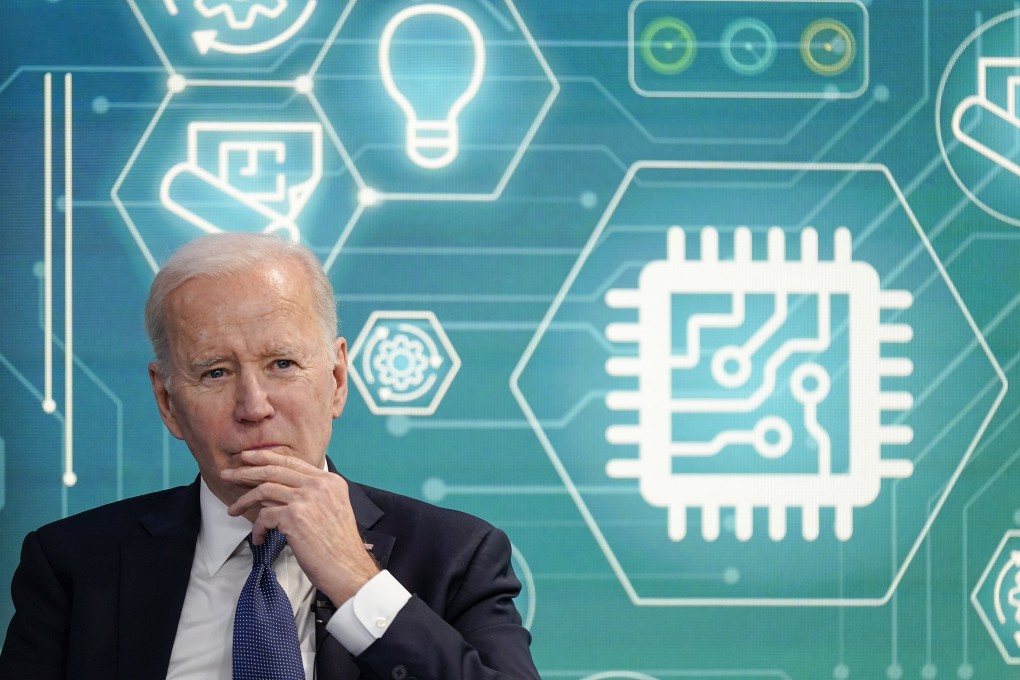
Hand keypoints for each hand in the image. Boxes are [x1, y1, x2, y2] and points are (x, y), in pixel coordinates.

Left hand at [222, 450, 379, 604]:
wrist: (347, 567)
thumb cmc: (337, 546)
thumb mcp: (332, 509)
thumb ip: (310, 495)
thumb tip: (275, 491)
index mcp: (329, 481)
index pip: (292, 461)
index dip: (266, 457)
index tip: (249, 458)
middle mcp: (319, 485)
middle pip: (274, 470)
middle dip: (246, 471)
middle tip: (228, 474)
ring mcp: (307, 499)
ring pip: (265, 489)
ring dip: (244, 500)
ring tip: (233, 509)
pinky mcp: (295, 516)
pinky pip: (265, 515)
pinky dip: (258, 527)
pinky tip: (260, 538)